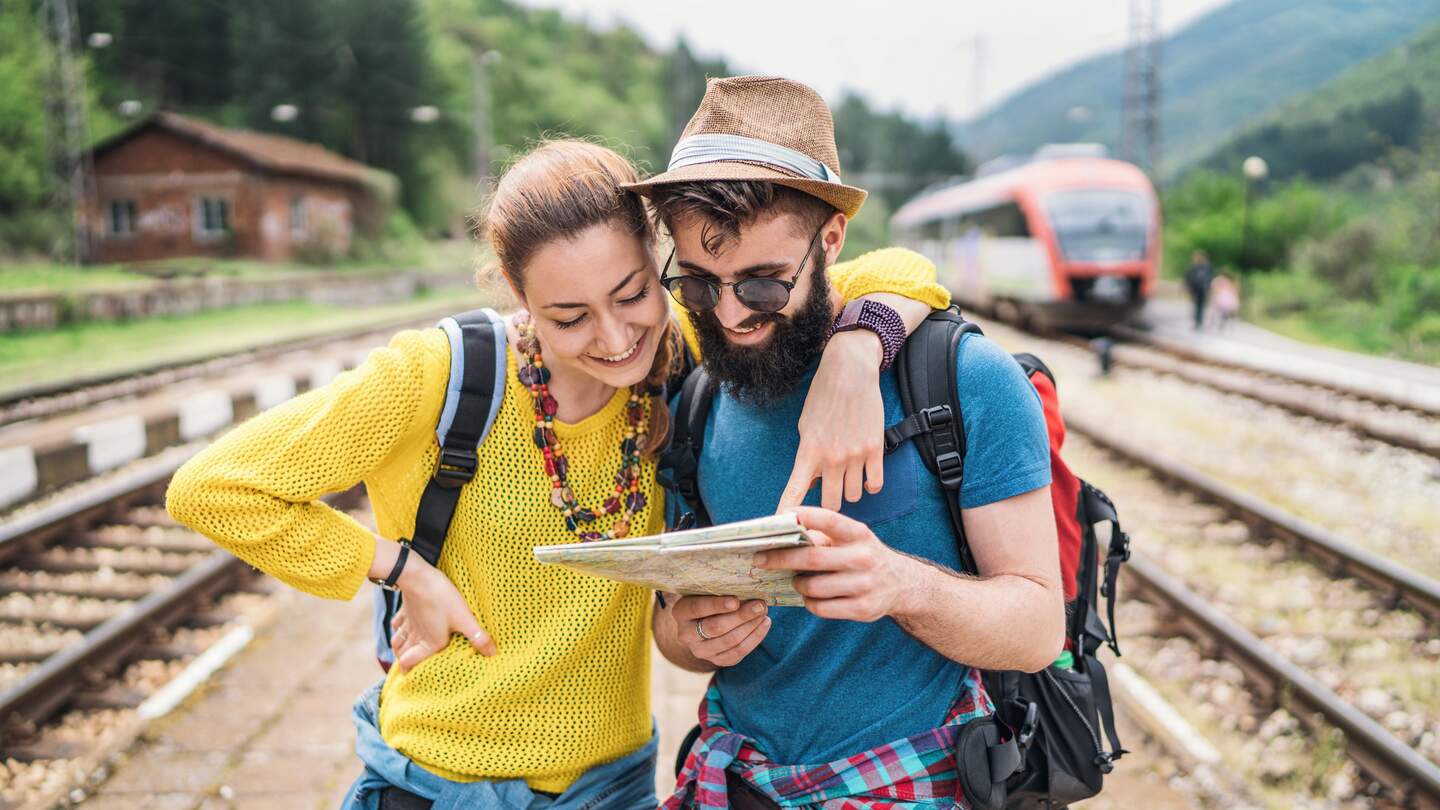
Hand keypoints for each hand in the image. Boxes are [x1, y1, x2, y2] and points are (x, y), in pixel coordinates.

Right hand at [389, 559, 495, 671]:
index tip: (410, 679)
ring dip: (399, 649)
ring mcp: (408, 622)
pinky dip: (397, 629)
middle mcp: (415, 635)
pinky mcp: (405, 609)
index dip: (408, 672)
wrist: (418, 577)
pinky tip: (400, 628)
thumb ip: (478, 637)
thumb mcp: (464, 618)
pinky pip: (396, 623)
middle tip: (407, 669)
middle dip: (404, 663)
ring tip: (402, 653)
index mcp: (428, 643)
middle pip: (402, 654)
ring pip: (397, 640)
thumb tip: (493, 654)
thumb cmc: (442, 599)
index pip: (411, 663)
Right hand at [666, 594, 770, 667]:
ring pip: (730, 641)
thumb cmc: (706, 598)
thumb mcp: (704, 590)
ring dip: (751, 626)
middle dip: (741, 616)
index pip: (698, 608)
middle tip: (759, 605)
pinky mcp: (717, 661)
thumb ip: (717, 588)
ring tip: (764, 613)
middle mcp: (686, 635)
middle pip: (716, 627)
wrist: (701, 622)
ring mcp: (701, 651)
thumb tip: (745, 586)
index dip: (717, 605)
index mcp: (681, 612)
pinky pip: (738, 652)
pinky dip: (755, 638)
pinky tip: (764, 624)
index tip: (736, 600)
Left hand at [755, 506, 911, 621]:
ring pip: (813, 587)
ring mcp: (864, 584)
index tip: (779, 517)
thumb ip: (824, 536)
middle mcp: (863, 557)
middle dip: (780, 558)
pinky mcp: (863, 608)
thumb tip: (781, 534)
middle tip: (760, 559)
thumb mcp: (853, 539)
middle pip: (812, 558)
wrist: (902, 584)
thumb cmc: (865, 556)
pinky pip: (821, 608)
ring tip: (795, 580)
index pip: (828, 519)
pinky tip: (809, 597)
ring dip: (797, 584)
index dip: (802, 516)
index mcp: (859, 533)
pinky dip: (809, 602)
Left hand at [779, 330, 884, 511]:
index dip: (787, 513)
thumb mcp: (805, 427)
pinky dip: (870, 485)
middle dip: (827, 507)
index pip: (795, 491)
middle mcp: (832, 458)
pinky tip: (865, 478)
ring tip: (846, 479)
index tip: (782, 528)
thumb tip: (810, 484)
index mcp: (808, 452)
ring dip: (849, 492)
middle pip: (830, 505)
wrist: (849, 371)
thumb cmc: (823, 397)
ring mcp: (855, 456)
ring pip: (854, 497)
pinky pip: (875, 484)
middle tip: (827, 499)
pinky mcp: (875, 450)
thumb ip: (807, 457)